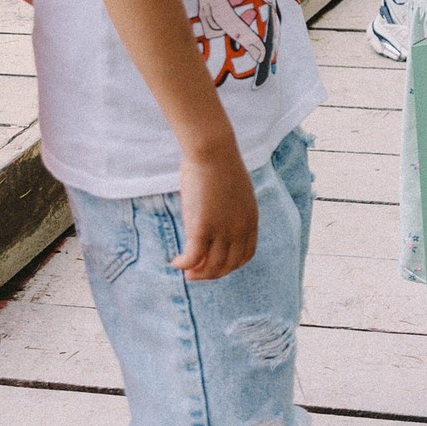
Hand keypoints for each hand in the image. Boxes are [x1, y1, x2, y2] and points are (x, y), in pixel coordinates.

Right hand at [174, 143, 258, 279]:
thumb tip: (217, 216)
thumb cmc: (220, 164)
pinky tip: (176, 263)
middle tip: (196, 274)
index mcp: (250, 221)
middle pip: (228, 265)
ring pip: (212, 266)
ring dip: (198, 274)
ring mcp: (222, 231)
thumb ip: (231, 209)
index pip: (245, 255)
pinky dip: (184, 264)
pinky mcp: (202, 228)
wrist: (213, 151)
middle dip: (212, 274)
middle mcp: (239, 230)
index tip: (216, 265)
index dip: (230, 265)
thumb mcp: (234, 192)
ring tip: (186, 272)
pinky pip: (193, 258)